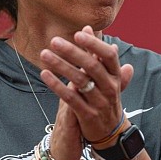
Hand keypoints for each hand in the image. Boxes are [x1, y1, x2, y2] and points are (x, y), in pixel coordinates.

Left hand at [39, 26, 133, 142]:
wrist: (110, 132)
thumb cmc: (105, 97)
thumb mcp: (105, 75)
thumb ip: (95, 51)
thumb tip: (87, 27)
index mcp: (115, 75)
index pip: (109, 56)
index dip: (94, 44)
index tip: (78, 33)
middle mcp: (110, 88)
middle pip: (92, 66)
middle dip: (73, 52)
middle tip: (54, 41)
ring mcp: (100, 102)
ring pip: (80, 81)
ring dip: (61, 66)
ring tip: (45, 54)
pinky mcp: (88, 115)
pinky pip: (71, 98)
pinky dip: (57, 85)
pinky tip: (45, 74)